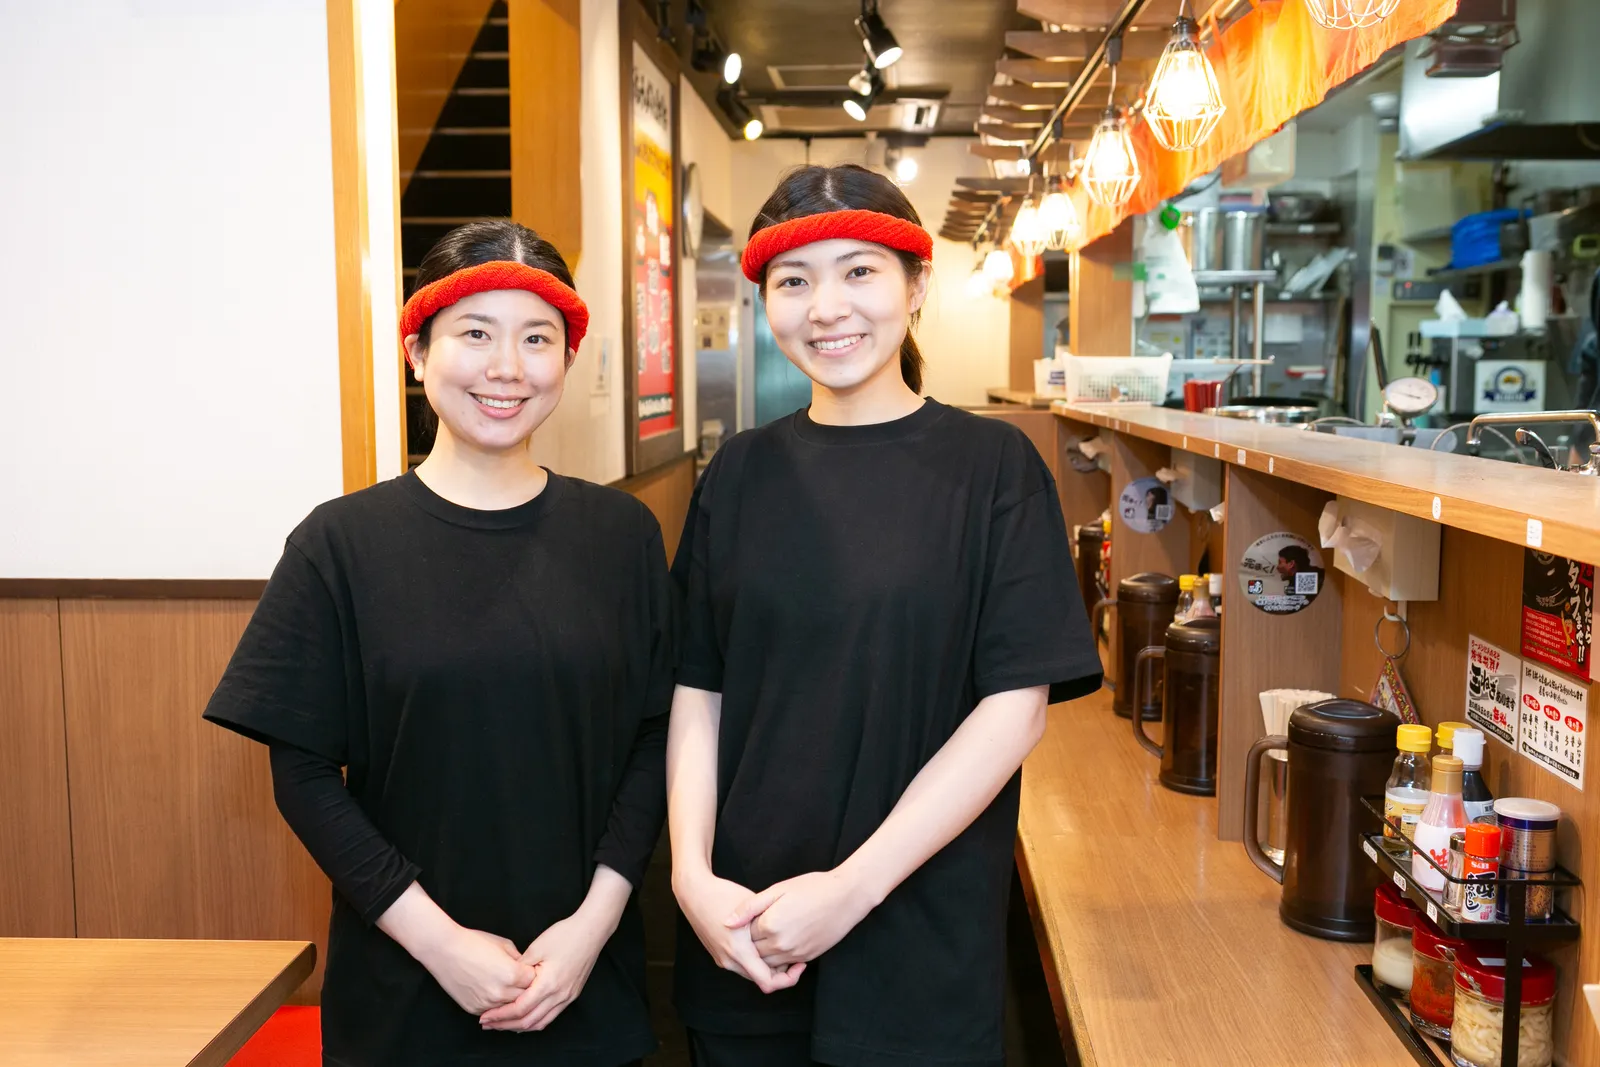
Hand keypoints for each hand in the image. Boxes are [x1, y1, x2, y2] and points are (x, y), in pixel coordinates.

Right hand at [414, 925, 536, 1015]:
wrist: (445, 950)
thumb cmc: (474, 942)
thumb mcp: (504, 945)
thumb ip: (520, 960)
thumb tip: (528, 970)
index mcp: (513, 974)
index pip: (535, 981)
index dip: (534, 975)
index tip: (532, 971)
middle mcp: (502, 992)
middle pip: (525, 998)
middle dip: (526, 990)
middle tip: (523, 982)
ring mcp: (487, 1003)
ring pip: (509, 1008)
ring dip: (512, 1000)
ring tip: (508, 988)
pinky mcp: (475, 1009)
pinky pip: (493, 1012)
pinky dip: (496, 1005)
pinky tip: (493, 993)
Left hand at [478, 910, 609, 1031]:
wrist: (592, 930)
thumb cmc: (565, 935)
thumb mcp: (537, 948)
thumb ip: (520, 968)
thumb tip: (507, 981)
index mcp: (548, 984)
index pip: (519, 1009)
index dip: (500, 1016)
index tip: (485, 1017)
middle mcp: (559, 996)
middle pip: (528, 1022)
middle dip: (506, 1025)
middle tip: (488, 1025)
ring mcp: (568, 997)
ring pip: (541, 1023)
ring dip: (520, 1027)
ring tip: (503, 1025)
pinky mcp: (572, 994)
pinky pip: (551, 1016)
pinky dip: (535, 1021)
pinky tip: (525, 1019)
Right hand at [674, 867, 805, 994]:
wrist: (693, 892)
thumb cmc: (722, 895)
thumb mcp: (752, 906)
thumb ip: (769, 927)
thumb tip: (788, 940)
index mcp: (739, 951)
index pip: (768, 982)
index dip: (788, 979)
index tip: (799, 965)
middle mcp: (729, 961)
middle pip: (761, 980)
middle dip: (780, 972)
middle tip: (795, 955)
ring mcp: (721, 959)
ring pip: (751, 973)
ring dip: (767, 965)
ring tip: (780, 946)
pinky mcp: (718, 955)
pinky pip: (742, 966)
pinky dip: (755, 960)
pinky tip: (763, 943)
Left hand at [727, 869, 874, 968]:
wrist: (846, 897)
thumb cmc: (812, 887)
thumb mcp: (778, 890)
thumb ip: (750, 907)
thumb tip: (726, 922)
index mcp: (770, 925)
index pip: (744, 935)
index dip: (744, 926)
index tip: (749, 916)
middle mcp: (781, 944)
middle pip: (754, 952)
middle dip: (750, 943)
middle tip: (755, 926)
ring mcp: (795, 954)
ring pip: (768, 963)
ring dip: (763, 953)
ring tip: (768, 933)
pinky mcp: (807, 957)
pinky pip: (785, 965)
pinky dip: (779, 958)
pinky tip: (781, 941)